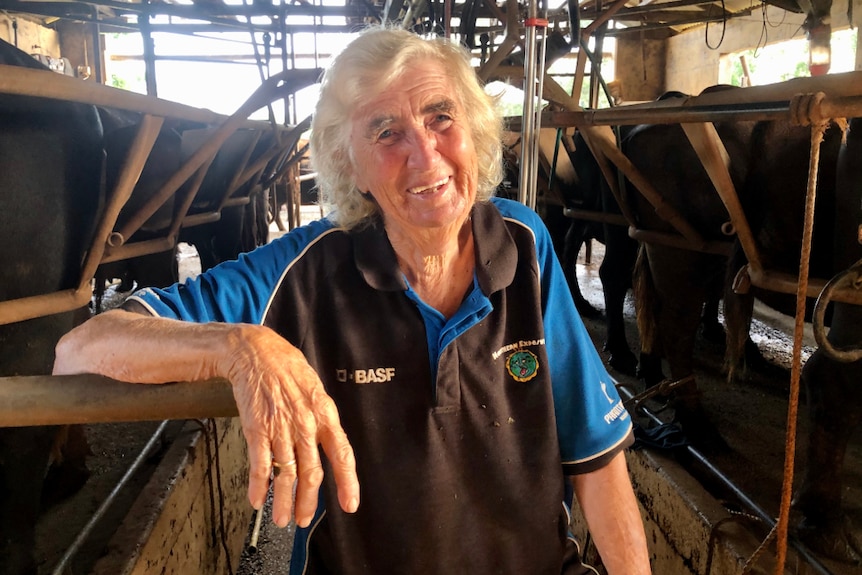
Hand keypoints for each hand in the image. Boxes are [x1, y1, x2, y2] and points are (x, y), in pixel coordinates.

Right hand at [221, 324, 358, 527]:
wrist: (256, 352)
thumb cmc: (287, 369)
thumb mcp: (315, 389)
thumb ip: (322, 418)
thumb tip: (329, 444)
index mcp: (325, 414)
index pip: (342, 454)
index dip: (348, 482)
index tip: (350, 504)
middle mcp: (306, 424)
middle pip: (312, 472)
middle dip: (309, 501)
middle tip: (306, 519)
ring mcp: (280, 428)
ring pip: (287, 474)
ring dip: (284, 502)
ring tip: (283, 519)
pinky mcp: (256, 429)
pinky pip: (260, 465)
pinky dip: (259, 487)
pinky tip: (257, 501)